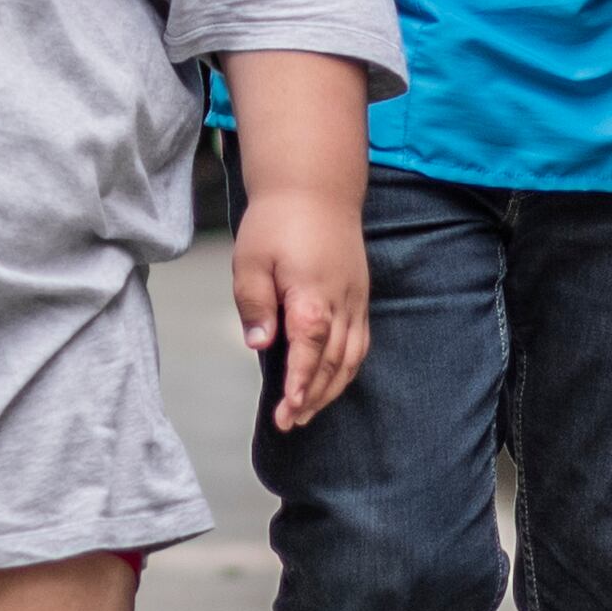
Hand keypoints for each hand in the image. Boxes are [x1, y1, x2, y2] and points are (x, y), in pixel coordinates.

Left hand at [231, 192, 370, 429]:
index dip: (299, 387)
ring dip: (331, 388)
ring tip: (307, 411)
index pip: (308, 353)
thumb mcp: (251, 260)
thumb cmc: (278, 222)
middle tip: (290, 423)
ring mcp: (355, 301)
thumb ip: (255, 304)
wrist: (316, 188)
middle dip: (312, 397)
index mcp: (312, 297)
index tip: (287, 412)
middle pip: (332, 363)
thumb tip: (259, 343)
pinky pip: (360, 342)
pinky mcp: (360, 296)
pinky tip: (332, 380)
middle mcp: (341, 304)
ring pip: (351, 357)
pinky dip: (347, 368)